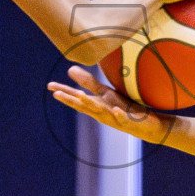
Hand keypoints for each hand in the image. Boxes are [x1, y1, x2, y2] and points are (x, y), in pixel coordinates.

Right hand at [48, 65, 172, 141]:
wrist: (145, 126)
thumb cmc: (123, 108)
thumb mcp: (105, 94)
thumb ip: (89, 83)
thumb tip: (70, 70)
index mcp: (95, 106)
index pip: (76, 98)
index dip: (63, 92)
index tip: (49, 86)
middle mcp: (102, 113)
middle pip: (84, 106)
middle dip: (71, 100)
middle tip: (57, 94)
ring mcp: (114, 118)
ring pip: (100, 111)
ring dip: (90, 104)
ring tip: (80, 96)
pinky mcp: (128, 121)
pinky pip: (122, 118)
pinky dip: (118, 114)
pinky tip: (114, 109)